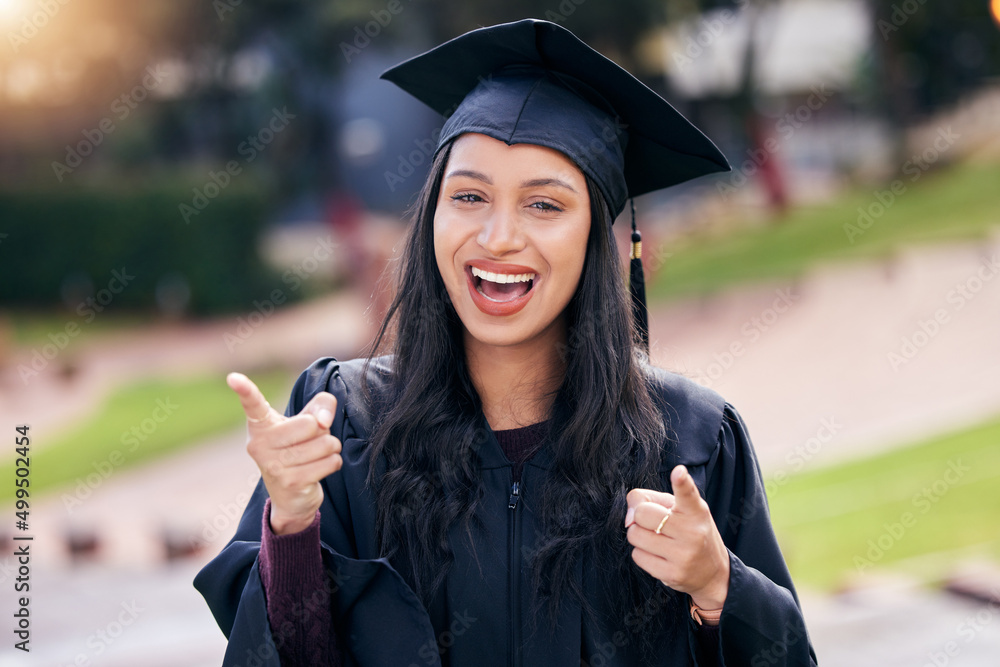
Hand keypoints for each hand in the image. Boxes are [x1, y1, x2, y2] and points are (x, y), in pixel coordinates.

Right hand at [227, 372, 342, 534]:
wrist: (292, 495)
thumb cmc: (299, 447)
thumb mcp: (310, 419)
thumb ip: (322, 405)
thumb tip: (323, 421)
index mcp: (260, 425)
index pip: (252, 403)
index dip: (245, 389)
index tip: (233, 377)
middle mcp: (259, 444)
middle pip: (311, 424)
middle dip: (323, 431)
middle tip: (310, 441)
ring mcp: (273, 465)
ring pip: (326, 444)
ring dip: (331, 449)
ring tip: (315, 455)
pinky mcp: (290, 483)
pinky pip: (331, 462)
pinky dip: (334, 463)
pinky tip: (319, 469)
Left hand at [625, 465, 729, 610]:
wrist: (713, 572)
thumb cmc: (690, 532)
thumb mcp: (680, 509)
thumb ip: (650, 499)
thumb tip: (629, 516)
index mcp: (696, 511)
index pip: (688, 493)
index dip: (682, 482)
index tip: (679, 472)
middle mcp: (692, 532)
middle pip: (642, 513)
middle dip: (640, 516)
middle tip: (653, 522)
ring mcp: (683, 555)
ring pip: (635, 535)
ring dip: (639, 534)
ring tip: (656, 537)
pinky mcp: (672, 574)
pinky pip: (637, 556)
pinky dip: (642, 553)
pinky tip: (658, 554)